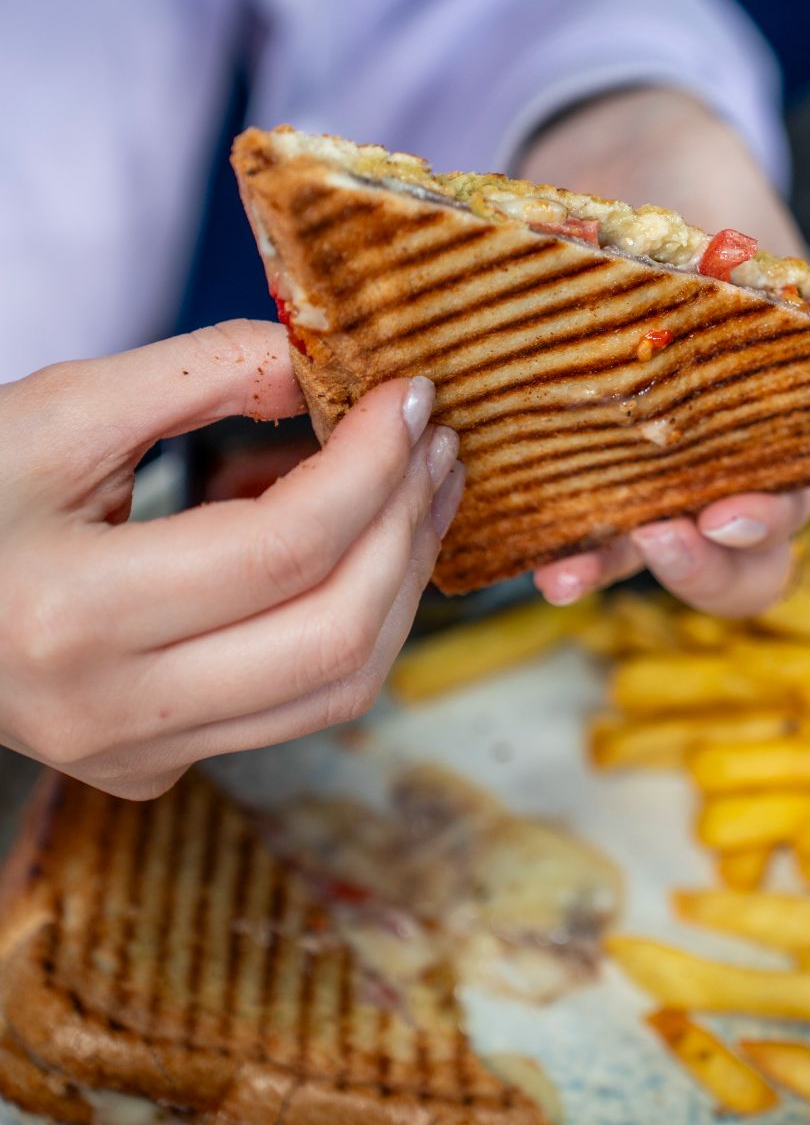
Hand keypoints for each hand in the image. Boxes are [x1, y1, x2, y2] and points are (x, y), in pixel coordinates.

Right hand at [0, 322, 463, 798]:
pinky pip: (299, 705)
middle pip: (332, 634)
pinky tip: (368, 543)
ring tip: (425, 484)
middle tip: (436, 439)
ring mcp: (135, 755)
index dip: (371, 466)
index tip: (411, 395)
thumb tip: (326, 359)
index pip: (282, 551)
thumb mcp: (58, 410)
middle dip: (408, 524)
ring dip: (404, 580)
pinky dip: (356, 619)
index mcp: (71, 615)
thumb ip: (201, 372)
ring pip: (338, 689)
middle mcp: (108, 712)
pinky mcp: (154, 765)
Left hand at [518, 87, 809, 615]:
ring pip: (647, 554)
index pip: (799, 495)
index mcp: (796, 412)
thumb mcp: (734, 219)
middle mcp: (729, 458)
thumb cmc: (707, 193)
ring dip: (609, 569)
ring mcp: (655, 469)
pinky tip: (508, 541)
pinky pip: (572, 515)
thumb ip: (741, 260)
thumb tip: (727, 274)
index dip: (771, 517)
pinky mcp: (583, 459)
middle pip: (737, 561)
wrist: (631, 161)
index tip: (729, 512)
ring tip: (565, 574)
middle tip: (660, 538)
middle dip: (701, 568)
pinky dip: (545, 534)